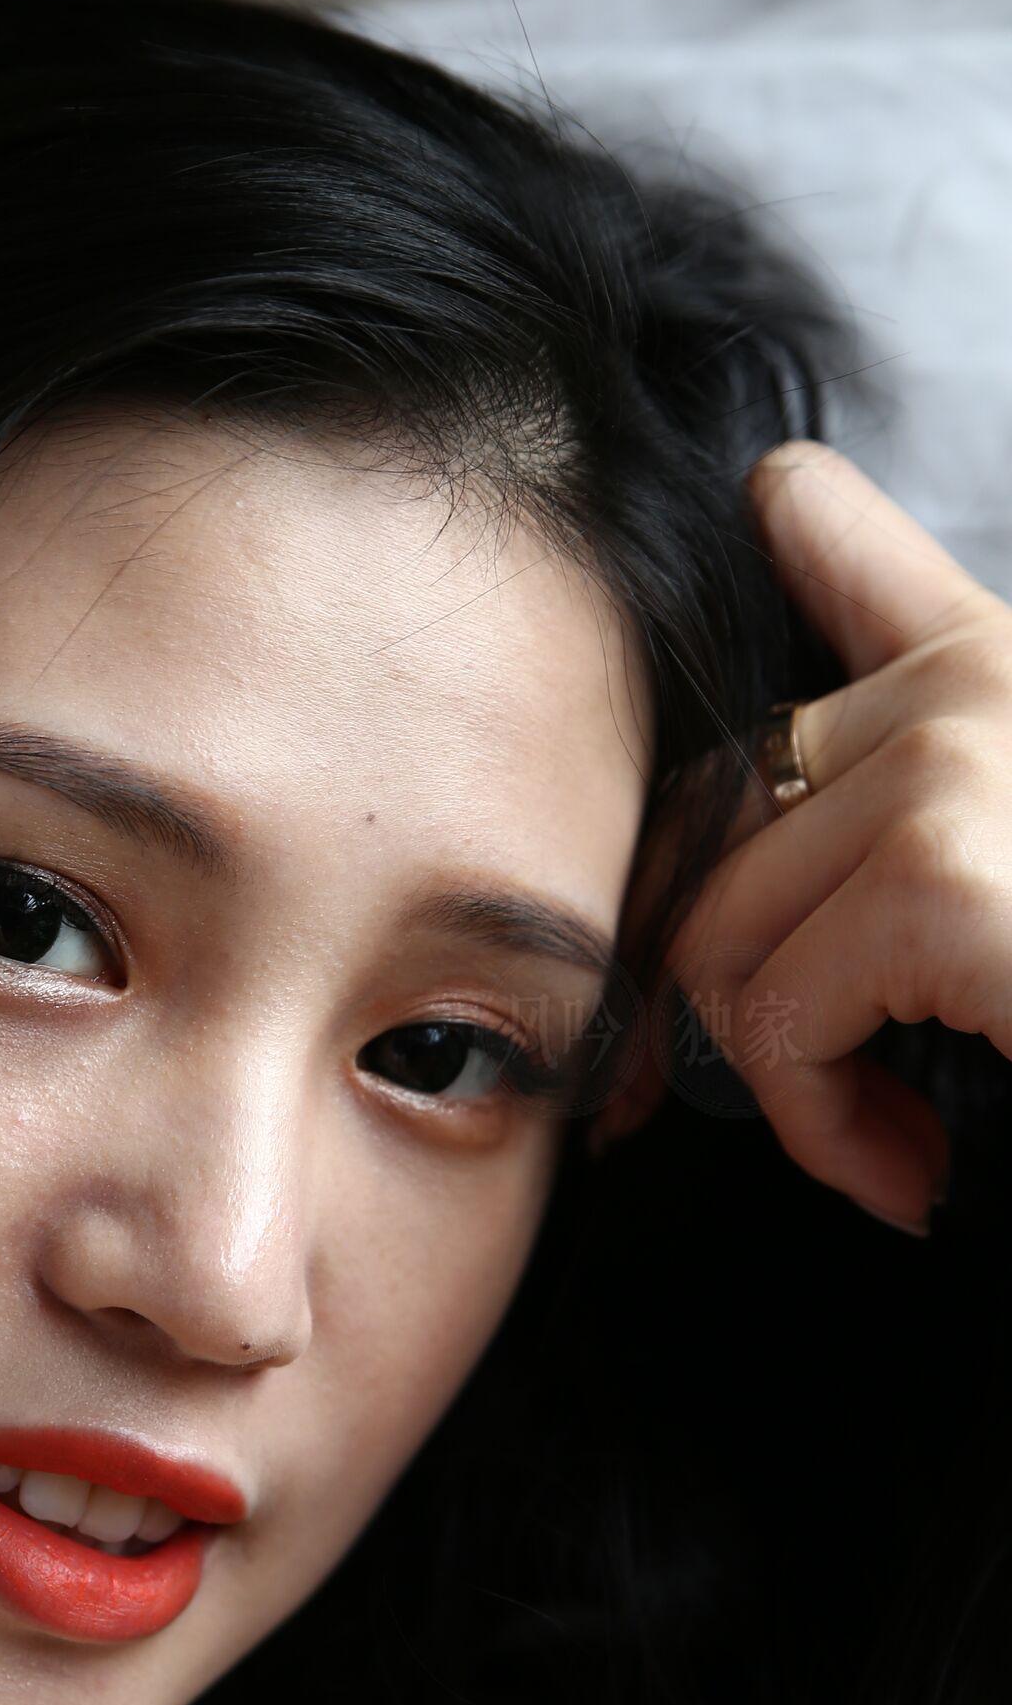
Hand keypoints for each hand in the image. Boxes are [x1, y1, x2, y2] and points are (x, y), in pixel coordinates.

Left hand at [591, 441, 1011, 1235]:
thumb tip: (785, 729)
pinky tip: (907, 1168)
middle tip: (821, 1088)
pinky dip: (819, 1126)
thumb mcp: (1006, 839)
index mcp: (1008, 665)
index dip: (784, 554)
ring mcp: (961, 761)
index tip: (760, 565)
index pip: (834, 536)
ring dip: (786, 1075)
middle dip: (726, 969)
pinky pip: (777, 1014)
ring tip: (892, 1140)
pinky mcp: (945, 878)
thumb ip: (919, 772)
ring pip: (725, 923)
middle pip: (720, 798)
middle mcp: (984, 678)